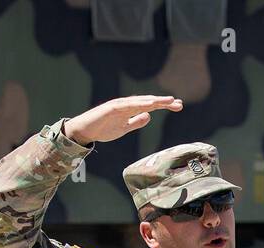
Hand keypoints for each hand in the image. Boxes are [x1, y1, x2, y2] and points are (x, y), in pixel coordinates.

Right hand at [64, 95, 182, 146]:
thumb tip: (149, 116)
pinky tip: (150, 105)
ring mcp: (119, 105)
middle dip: (163, 102)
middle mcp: (126, 105)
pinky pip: (127, 105)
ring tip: (168, 101)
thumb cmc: (102, 129)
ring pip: (140, 101)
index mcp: (130, 110)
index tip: (178, 106)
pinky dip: (139, 103)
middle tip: (179, 103)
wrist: (84, 131)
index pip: (150, 106)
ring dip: (154, 101)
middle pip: (148, 102)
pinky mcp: (111, 108)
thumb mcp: (124, 128)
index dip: (164, 106)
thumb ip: (136, 122)